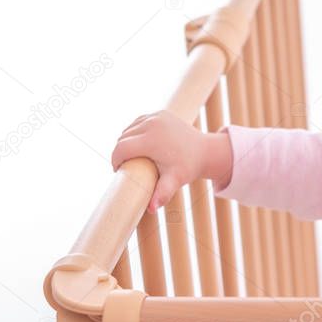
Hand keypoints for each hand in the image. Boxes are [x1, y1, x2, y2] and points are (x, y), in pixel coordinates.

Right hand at [110, 110, 231, 213]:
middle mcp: (152, 124)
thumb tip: (151, 208)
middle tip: (127, 166)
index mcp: (151, 140)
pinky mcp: (161, 113)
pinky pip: (139, 122)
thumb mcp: (175, 180)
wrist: (205, 151)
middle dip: (121, 152)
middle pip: (123, 138)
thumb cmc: (189, 167)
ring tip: (131, 156)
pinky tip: (139, 143)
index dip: (115, 160)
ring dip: (127, 141)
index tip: (119, 171)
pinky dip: (136, 131)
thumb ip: (162, 193)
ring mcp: (156, 116)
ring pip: (129, 129)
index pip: (121, 149)